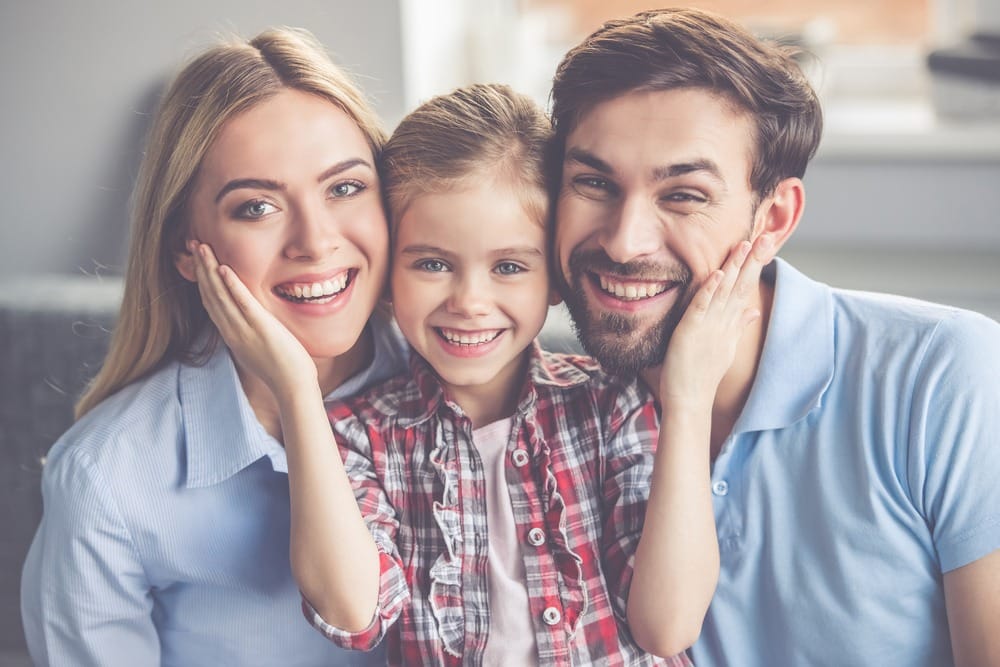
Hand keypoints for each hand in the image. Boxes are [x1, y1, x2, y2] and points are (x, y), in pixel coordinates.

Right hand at [188, 240, 317, 396]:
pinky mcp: (260, 328)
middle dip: (201, 269)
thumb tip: (246, 322)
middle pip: (210, 295)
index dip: (202, 281)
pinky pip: (243, 303)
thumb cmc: (280, 370)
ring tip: (202, 248)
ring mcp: (244, 329)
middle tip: (193, 245)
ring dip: (210, 270)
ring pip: (220, 295)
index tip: (196, 261)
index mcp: (231, 334)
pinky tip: (223, 268)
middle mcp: (232, 331)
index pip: (210, 303)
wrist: (291, 386)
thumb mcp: (256, 348)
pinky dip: (231, 285)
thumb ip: (248, 333)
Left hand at [659, 237, 767, 406]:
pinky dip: (711, 290)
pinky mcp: (692, 331)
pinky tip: (719, 274)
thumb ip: (739, 325)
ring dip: (735, 268)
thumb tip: (754, 310)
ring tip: (745, 245)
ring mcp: (711, 326)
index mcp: (731, 323)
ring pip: (725, 291)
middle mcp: (725, 322)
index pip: (746, 288)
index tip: (766, 244)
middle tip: (768, 236)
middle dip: (754, 260)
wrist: (690, 401)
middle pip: (743, 286)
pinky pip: (702, 307)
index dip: (756, 265)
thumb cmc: (702, 374)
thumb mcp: (724, 346)